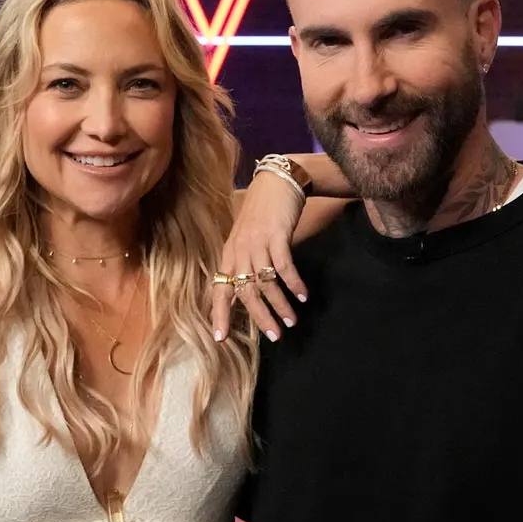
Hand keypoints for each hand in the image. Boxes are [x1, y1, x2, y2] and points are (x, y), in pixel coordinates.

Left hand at [210, 171, 310, 341]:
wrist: (276, 182)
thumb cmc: (263, 214)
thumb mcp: (247, 239)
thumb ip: (245, 264)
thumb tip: (248, 294)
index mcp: (230, 254)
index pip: (220, 289)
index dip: (219, 314)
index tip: (220, 339)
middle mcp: (240, 251)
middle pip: (245, 291)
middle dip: (259, 317)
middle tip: (274, 336)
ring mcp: (257, 243)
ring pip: (265, 283)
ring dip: (280, 304)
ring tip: (291, 321)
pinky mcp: (276, 236)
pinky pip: (284, 267)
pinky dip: (294, 284)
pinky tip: (303, 296)